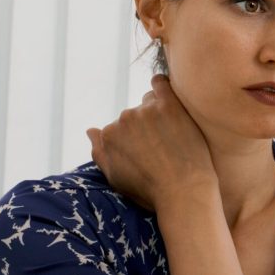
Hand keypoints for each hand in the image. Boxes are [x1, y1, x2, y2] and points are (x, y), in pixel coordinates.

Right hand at [87, 74, 218, 211]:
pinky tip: (168, 94)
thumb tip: (91, 130)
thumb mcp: (115, 177)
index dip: (135, 140)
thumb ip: (99, 152)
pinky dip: (163, 86)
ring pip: (150, 101)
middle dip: (147, 125)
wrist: (183, 191)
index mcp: (108, 135)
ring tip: (173, 133)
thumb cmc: (150, 190)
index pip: (120, 127)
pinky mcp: (169, 105)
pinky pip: (162, 83)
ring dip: (158, 111)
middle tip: (164, 145)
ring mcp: (146, 110)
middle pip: (135, 114)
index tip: (149, 151)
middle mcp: (123, 119)